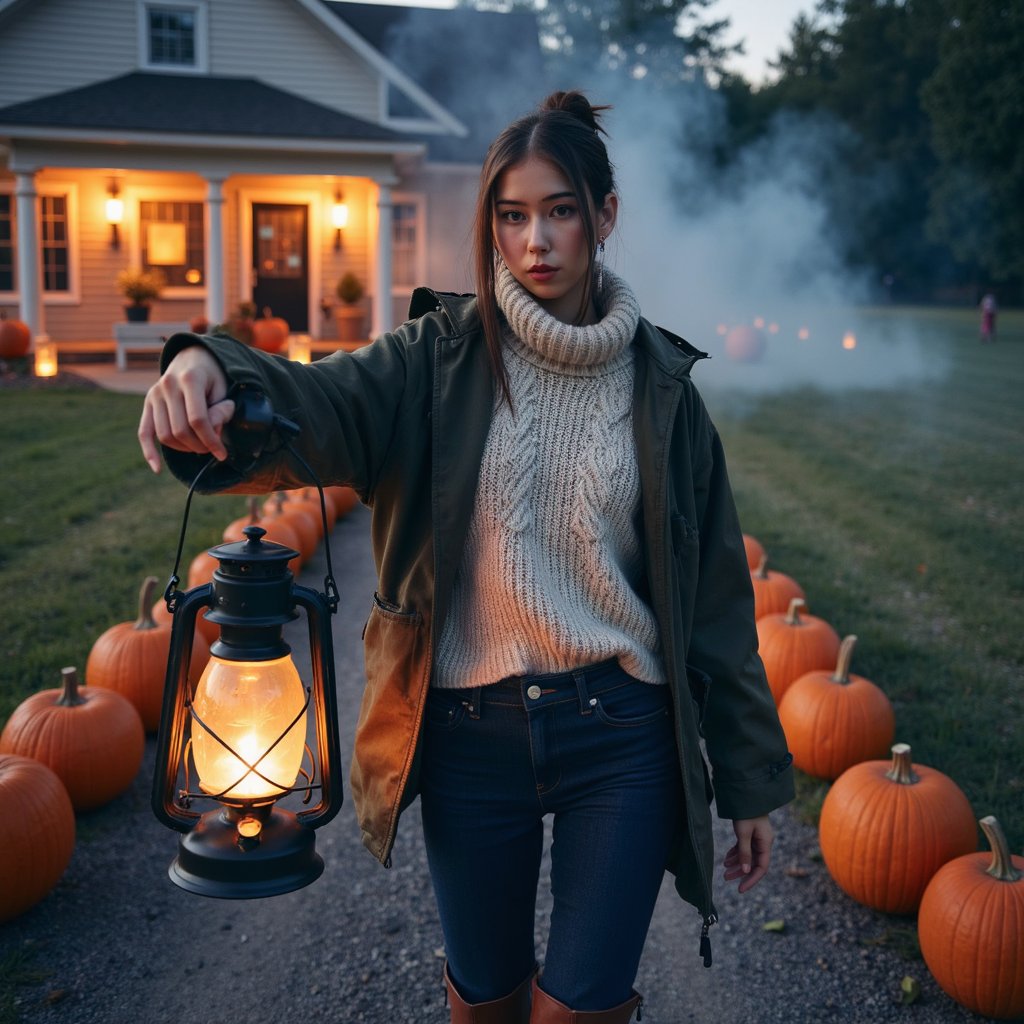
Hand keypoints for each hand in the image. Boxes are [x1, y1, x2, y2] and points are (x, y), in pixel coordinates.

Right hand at [138, 345, 233, 472]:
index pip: (198, 419)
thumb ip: (221, 410)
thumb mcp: (224, 388)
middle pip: (180, 430)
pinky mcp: (147, 402)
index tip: (222, 454)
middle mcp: (167, 385)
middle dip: (199, 446)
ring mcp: (154, 394)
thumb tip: (212, 433)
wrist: (192, 358)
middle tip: (211, 449)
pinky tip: (157, 469)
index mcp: (190, 379)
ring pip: (165, 435)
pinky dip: (149, 452)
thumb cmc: (212, 377)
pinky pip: (144, 432)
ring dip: (183, 448)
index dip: (211, 440)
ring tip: (199, 447)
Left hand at [723, 815, 773, 892]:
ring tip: (724, 870)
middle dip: (740, 872)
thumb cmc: (746, 813)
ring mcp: (757, 837)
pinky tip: (726, 859)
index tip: (740, 889)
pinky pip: (743, 848)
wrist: (746, 795)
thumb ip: (744, 852)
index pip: (761, 867)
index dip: (751, 879)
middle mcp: (763, 842)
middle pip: (753, 863)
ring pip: (747, 856)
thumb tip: (745, 870)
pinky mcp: (750, 833)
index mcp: (766, 843)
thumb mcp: (743, 833)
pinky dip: (735, 853)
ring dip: (736, 863)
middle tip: (726, 878)